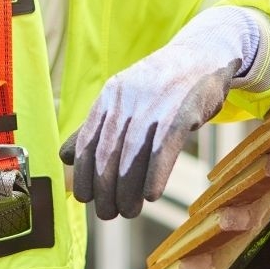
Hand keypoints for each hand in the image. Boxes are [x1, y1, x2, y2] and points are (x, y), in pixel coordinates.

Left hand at [59, 7, 261, 218]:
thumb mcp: (124, 96)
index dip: (84, 176)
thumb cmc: (162, 84)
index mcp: (109, 97)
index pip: (87, 143)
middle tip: (109, 214)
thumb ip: (96, 125)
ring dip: (128, 192)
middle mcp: (127, 100)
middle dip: (105, 191)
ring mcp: (154, 106)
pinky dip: (154, 177)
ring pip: (133, 158)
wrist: (204, 55)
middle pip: (108, 156)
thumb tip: (65, 157)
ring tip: (129, 212)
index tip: (86, 199)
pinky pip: (162, 151)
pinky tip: (152, 196)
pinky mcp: (181, 113)